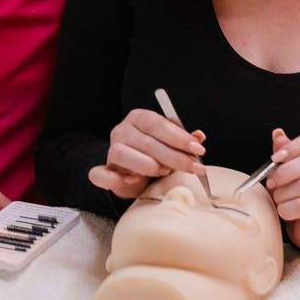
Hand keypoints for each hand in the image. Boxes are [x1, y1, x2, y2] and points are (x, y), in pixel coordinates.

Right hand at [88, 109, 206, 199]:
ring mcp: (111, 151)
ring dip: (148, 166)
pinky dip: (115, 179)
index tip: (198, 149)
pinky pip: (100, 174)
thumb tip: (199, 136)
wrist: (133, 171)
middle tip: (193, 167)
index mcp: (138, 118)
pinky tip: (133, 181)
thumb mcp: (171, 144)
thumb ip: (184, 140)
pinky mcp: (104, 171)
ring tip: (165, 173)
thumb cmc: (155, 154)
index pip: (157, 123)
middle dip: (174, 157)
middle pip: (146, 142)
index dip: (179, 137)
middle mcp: (122, 131)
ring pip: (122, 154)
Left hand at [266, 122, 299, 253]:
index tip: (277, 156)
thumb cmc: (297, 192)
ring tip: (278, 196)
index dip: (297, 144)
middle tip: (271, 180)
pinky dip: (284, 208)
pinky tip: (284, 209)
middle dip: (284, 171)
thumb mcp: (288, 169)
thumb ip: (284, 152)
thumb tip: (278, 134)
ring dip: (282, 192)